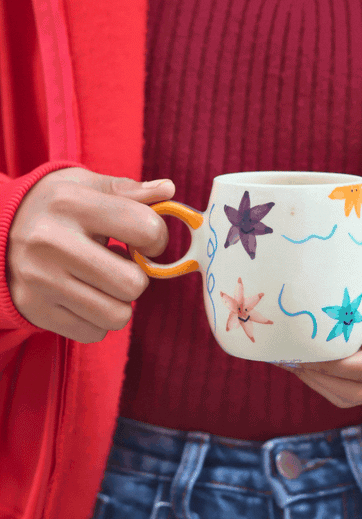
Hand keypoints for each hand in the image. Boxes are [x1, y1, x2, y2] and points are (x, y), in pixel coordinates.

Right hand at [6, 167, 175, 342]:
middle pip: (134, 283)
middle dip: (137, 276)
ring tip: (100, 279)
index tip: (144, 239)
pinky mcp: (36, 310)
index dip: (157, 237)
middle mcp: (51, 243)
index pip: (146, 228)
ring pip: (117, 315)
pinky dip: (97, 319)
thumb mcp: (85, 185)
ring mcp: (41, 281)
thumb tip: (168, 191)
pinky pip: (94, 333)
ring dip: (119, 301)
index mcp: (70, 204)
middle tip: (119, 263)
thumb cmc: (54, 207)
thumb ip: (129, 190)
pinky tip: (82, 295)